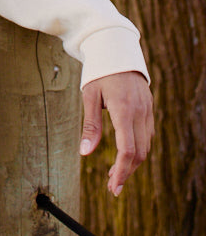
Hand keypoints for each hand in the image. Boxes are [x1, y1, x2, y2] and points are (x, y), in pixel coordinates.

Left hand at [80, 71, 153, 195]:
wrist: (116, 48)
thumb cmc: (99, 71)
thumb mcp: (89, 95)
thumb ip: (90, 125)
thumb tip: (86, 153)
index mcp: (124, 109)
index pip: (128, 150)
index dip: (121, 172)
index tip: (113, 187)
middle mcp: (140, 112)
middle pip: (139, 153)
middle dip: (126, 172)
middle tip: (112, 185)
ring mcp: (147, 110)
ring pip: (146, 146)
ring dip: (132, 163)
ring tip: (115, 173)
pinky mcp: (149, 108)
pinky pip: (147, 135)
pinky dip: (138, 149)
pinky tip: (125, 154)